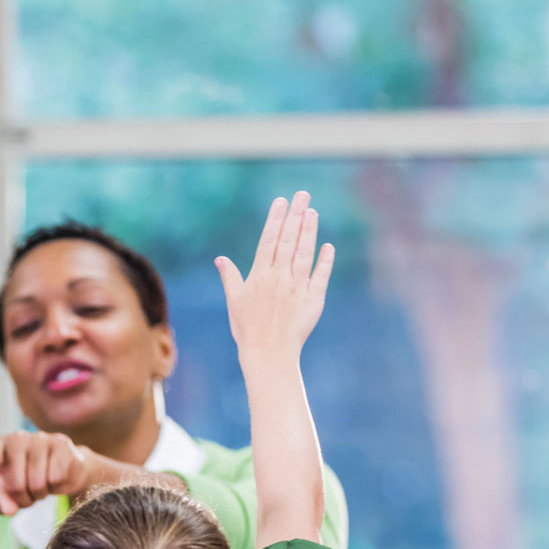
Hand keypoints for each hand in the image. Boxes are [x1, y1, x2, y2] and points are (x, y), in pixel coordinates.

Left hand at [0, 431, 98, 515]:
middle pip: (16, 484)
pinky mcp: (62, 444)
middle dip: (22, 499)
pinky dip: (56, 486)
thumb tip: (9, 510)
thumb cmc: (29, 479)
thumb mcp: (10, 492)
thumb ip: (3, 501)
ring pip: (37, 483)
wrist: (65, 470)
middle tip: (28, 495)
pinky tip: (55, 478)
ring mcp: (41, 438)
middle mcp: (18, 438)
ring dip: (40, 494)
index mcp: (0, 446)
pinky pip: (56, 478)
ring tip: (42, 486)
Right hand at [215, 191, 334, 361]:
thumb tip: (220, 259)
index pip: (268, 240)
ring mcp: (297, 287)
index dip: (275, 219)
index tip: (281, 201)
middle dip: (295, 215)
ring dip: (309, 231)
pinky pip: (320, 276)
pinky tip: (328, 246)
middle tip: (302, 195)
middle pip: (287, 240)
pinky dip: (324, 261)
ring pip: (304, 253)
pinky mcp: (313, 299)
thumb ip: (230, 277)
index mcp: (259, 276)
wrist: (268, 353)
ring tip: (312, 212)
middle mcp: (279, 278)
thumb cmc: (248, 329)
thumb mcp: (234, 301)